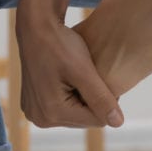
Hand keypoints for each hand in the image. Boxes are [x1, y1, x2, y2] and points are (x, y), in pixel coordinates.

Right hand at [15, 6, 123, 128]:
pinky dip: (69, 95)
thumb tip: (118, 123)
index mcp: (52, 113)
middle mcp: (39, 118)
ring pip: (74, 114)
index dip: (106, 100)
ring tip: (78, 74)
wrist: (35, 27)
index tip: (101, 77)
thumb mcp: (83, 70)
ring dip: (81, 97)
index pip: (96, 120)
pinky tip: (68, 77)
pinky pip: (61, 107)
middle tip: (89, 74)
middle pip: (83, 119)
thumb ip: (101, 98)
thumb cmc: (60, 44)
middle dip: (91, 100)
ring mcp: (34, 112)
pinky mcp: (32, 105)